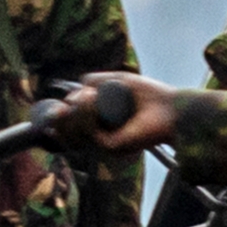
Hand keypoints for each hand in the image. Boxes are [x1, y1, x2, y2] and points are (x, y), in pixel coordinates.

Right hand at [51, 72, 187, 157]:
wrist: (171, 108)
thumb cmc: (149, 96)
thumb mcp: (116, 80)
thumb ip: (94, 80)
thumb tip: (73, 87)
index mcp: (99, 124)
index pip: (68, 126)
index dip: (57, 118)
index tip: (56, 108)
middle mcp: (99, 136)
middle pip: (64, 131)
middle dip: (60, 116)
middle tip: (68, 103)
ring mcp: (104, 142)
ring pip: (73, 130)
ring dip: (75, 109)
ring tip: (90, 97)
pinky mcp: (111, 146)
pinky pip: (88, 130)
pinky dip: (86, 113)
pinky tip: (92, 100)